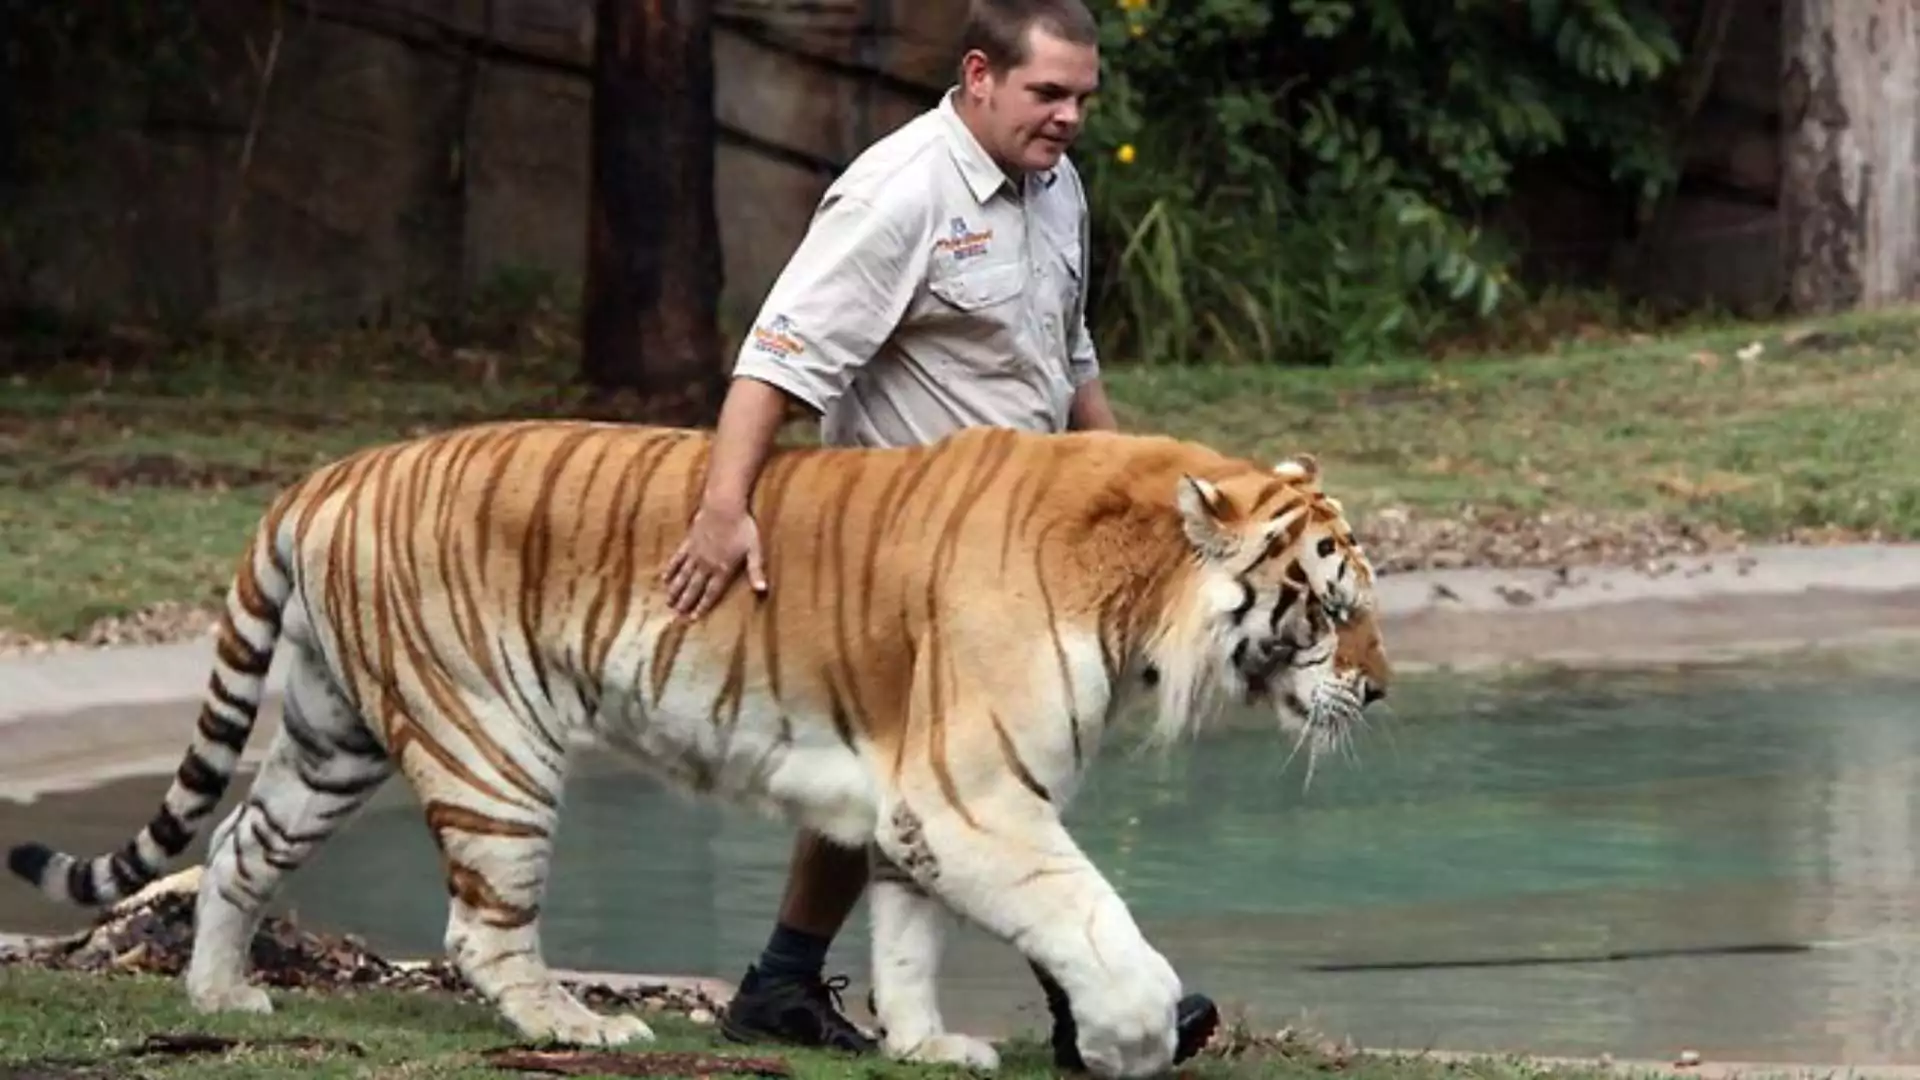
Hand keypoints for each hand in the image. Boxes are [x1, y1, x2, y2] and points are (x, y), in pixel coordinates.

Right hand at [663, 503, 767, 618]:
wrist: (723, 505)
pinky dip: (671, 569)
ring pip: (683, 576)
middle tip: (676, 615)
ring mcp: (695, 554)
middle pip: (694, 587)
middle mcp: (706, 565)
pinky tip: (664, 578)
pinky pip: (677, 559)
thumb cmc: (743, 527)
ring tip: (668, 602)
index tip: (693, 618)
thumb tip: (762, 590)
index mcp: (722, 569)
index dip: (702, 606)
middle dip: (685, 602)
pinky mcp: (688, 542)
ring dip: (675, 590)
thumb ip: (756, 571)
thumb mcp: (754, 550)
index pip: (711, 593)